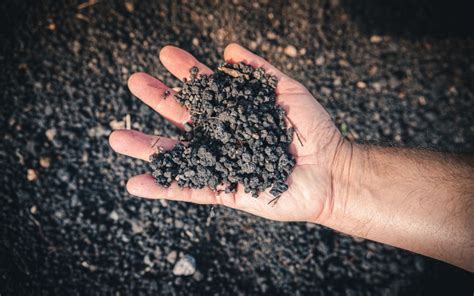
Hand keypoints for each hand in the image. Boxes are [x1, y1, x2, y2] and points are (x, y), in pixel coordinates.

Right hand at [109, 43, 350, 222]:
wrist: (330, 170)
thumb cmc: (313, 130)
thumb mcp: (287, 92)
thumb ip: (260, 72)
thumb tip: (230, 50)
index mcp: (235, 114)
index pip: (204, 91)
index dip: (186, 73)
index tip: (166, 54)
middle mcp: (223, 137)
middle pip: (183, 118)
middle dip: (159, 100)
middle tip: (134, 81)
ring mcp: (221, 165)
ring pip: (177, 155)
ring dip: (146, 147)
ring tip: (115, 137)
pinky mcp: (225, 191)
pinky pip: (189, 190)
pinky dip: (162, 188)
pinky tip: (134, 182)